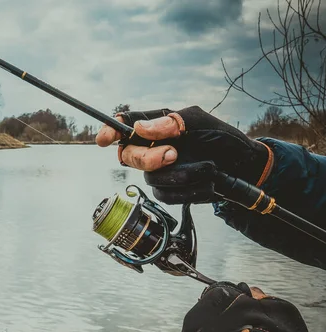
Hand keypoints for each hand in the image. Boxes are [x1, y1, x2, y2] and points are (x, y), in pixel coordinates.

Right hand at [96, 106, 272, 203]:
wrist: (242, 167)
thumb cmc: (221, 138)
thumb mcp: (200, 122)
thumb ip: (171, 122)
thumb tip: (139, 128)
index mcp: (156, 126)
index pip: (125, 125)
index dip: (111, 131)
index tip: (105, 139)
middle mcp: (151, 147)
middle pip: (129, 155)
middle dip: (148, 158)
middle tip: (172, 154)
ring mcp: (157, 171)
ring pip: (150, 178)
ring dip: (181, 175)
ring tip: (208, 167)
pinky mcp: (166, 191)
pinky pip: (165, 195)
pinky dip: (189, 190)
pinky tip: (206, 182)